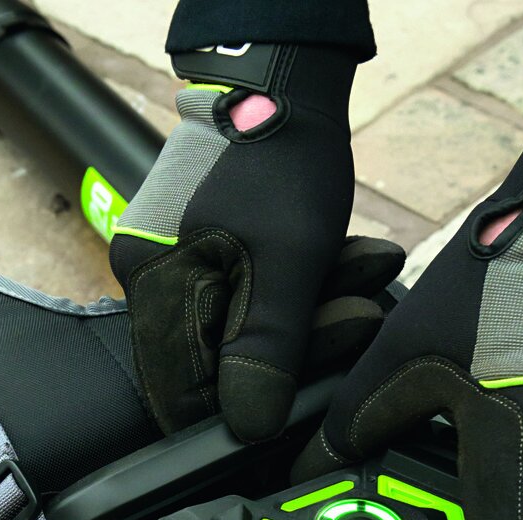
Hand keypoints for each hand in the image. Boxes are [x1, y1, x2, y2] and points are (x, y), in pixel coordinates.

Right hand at [111, 43, 364, 440]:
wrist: (286, 86)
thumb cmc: (285, 159)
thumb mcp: (290, 263)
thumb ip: (268, 350)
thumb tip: (249, 430)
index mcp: (158, 286)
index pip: (183, 395)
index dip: (240, 420)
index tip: (299, 420)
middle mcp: (157, 285)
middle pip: (222, 366)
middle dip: (299, 353)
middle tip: (360, 320)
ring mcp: (182, 272)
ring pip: (247, 336)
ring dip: (314, 323)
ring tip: (366, 283)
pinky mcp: (212, 262)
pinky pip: (256, 305)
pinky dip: (305, 300)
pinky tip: (348, 271)